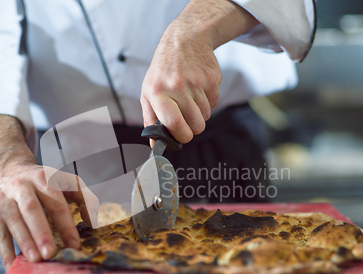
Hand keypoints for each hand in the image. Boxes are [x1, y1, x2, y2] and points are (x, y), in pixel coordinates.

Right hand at [0, 163, 97, 269]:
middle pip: (31, 209)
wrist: (8, 168)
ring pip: (14, 221)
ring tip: (35, 260)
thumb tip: (92, 221)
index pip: (56, 203)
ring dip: (24, 242)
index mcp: (43, 179)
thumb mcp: (66, 181)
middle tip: (50, 253)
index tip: (74, 244)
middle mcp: (22, 188)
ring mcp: (5, 202)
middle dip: (40, 232)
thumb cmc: (43, 181)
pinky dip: (5, 252)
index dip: (66, 225)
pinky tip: (13, 266)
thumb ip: (84, 198)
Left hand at [141, 0, 257, 143]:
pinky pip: (214, 103)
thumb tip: (155, 143)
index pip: (174, 123)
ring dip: (200, 114)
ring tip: (191, 99)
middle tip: (188, 120)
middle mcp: (177, 86)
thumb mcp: (148, 91)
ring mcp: (197, 82)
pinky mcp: (212, 79)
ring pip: (206, 116)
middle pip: (196, 125)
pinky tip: (199, 89)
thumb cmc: (163, 71)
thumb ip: (150, 119)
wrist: (184, 40)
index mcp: (158, 92)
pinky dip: (208, 101)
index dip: (181, 136)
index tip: (183, 137)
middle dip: (194, 128)